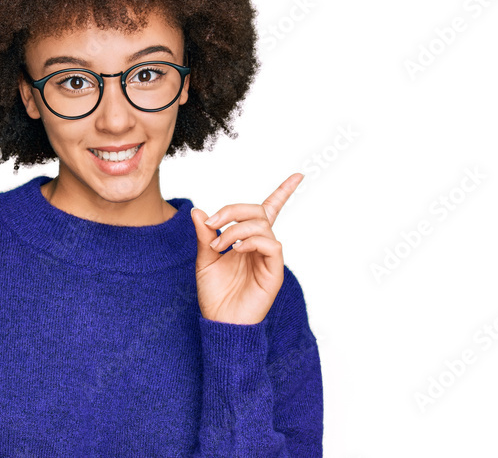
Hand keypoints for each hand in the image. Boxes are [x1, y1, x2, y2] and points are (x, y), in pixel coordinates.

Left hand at [190, 173, 303, 324]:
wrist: (220, 322)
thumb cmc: (215, 293)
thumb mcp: (204, 259)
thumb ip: (204, 235)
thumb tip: (197, 211)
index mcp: (248, 239)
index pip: (270, 210)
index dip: (284, 192)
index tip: (299, 175)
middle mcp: (262, 245)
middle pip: (258, 211)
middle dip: (233, 210)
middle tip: (212, 224)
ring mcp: (269, 257)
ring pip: (262, 225)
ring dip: (235, 229)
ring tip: (218, 247)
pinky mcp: (274, 271)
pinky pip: (271, 244)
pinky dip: (251, 241)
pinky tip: (236, 250)